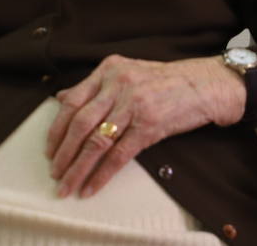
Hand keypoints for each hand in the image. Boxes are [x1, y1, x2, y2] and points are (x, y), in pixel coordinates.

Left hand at [46, 54, 245, 198]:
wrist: (205, 85)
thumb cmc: (167, 81)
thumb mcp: (129, 72)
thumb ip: (96, 85)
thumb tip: (62, 98)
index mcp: (110, 70)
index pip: (72, 101)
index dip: (56, 130)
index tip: (50, 149)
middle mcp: (119, 84)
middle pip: (80, 123)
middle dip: (63, 153)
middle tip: (55, 173)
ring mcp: (134, 104)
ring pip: (96, 141)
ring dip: (78, 168)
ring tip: (68, 184)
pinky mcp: (150, 125)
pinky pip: (119, 154)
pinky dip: (102, 174)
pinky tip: (93, 186)